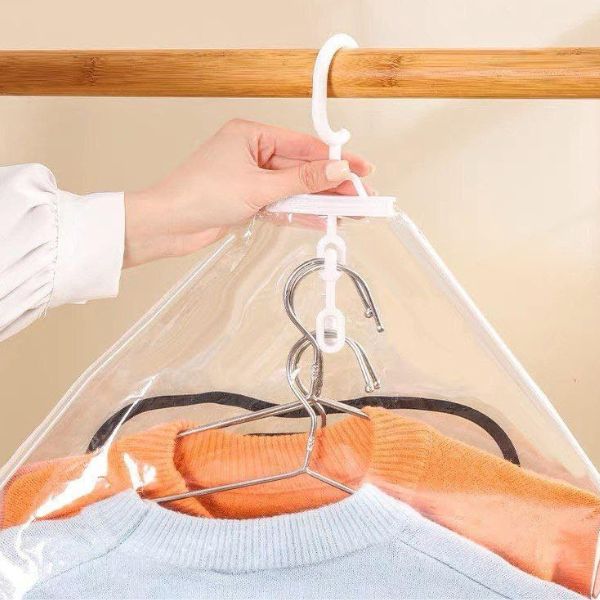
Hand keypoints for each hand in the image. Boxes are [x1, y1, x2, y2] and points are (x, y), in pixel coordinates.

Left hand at [123, 119, 373, 266]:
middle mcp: (252, 153)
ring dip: (318, 201)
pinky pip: (281, 205)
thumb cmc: (198, 195)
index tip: (361, 169)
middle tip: (361, 196)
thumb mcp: (258, 186)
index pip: (304, 146)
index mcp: (251, 135)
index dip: (335, 159)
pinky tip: (322, 219)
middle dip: (331, 184)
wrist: (167, 225)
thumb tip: (336, 169)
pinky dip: (299, 213)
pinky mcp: (247, 200)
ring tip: (349, 211)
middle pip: (301, 169)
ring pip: (293, 189)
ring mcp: (250, 178)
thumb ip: (301, 180)